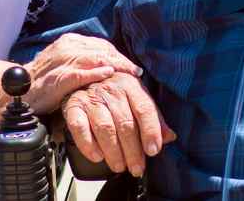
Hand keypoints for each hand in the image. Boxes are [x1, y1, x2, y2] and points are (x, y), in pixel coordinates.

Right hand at [24, 33, 141, 113]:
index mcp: (71, 42)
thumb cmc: (46, 80)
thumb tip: (111, 66)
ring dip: (114, 65)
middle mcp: (67, 47)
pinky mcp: (57, 77)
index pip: (102, 45)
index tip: (132, 67)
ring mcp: (61, 61)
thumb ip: (86, 61)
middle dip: (121, 61)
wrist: (19, 92)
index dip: (119, 56)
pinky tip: (108, 75)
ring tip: (130, 72)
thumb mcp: (67, 64)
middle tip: (136, 71)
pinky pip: (79, 73)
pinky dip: (94, 73)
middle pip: (101, 50)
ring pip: (94, 58)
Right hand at [62, 72, 176, 176]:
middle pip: (125, 123)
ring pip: (105, 128)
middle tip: (137, 168)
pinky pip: (79, 127)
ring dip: (113, 151)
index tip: (153, 151)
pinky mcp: (74, 106)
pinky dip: (88, 144)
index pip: (144, 108)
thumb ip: (154, 117)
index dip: (150, 131)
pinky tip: (97, 156)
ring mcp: (91, 98)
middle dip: (133, 150)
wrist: (84, 75)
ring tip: (119, 166)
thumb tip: (170, 137)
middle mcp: (111, 90)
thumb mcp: (137, 97)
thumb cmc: (115, 91)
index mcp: (131, 85)